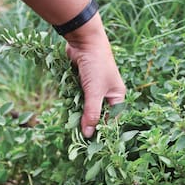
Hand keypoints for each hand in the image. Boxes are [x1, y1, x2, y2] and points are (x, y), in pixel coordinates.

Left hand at [65, 23, 125, 137]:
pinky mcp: (82, 83)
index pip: (112, 119)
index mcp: (117, 96)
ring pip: (86, 107)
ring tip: (70, 125)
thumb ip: (91, 113)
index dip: (103, 130)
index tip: (92, 144)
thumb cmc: (96, 66)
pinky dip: (72, 102)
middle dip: (88, 123)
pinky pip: (77, 98)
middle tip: (77, 137)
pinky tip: (67, 109)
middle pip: (98, 114)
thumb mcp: (95, 92)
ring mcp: (94, 88)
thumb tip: (88, 134)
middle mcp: (107, 94)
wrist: (84, 40)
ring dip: (78, 112)